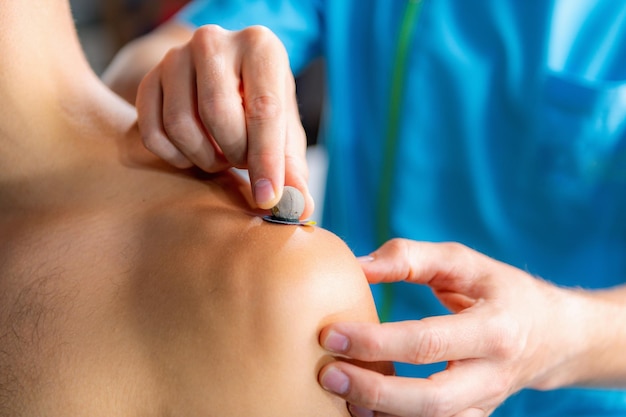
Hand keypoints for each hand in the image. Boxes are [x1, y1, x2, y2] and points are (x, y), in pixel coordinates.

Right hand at [135, 24, 312, 215]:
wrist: (226, 84)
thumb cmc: (261, 110)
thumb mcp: (284, 133)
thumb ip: (292, 167)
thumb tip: (301, 207)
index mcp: (259, 46)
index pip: (263, 108)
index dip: (266, 159)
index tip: (268, 198)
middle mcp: (213, 41)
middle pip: (217, 113)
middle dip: (233, 153)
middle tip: (242, 160)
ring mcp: (175, 57)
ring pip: (180, 124)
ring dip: (204, 157)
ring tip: (222, 154)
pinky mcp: (148, 79)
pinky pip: (153, 133)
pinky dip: (176, 158)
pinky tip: (195, 153)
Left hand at [318, 239, 588, 416]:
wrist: (554, 336)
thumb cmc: (501, 291)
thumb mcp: (464, 262)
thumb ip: (412, 257)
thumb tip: (359, 266)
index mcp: (493, 329)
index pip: (428, 341)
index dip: (376, 341)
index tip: (331, 334)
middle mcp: (492, 374)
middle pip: (430, 398)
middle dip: (373, 390)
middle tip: (326, 375)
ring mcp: (485, 403)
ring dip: (381, 413)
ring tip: (338, 393)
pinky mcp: (475, 416)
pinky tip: (364, 407)